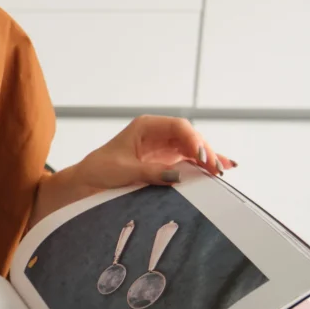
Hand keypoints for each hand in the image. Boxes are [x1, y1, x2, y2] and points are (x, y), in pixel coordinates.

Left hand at [77, 114, 236, 191]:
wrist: (87, 181)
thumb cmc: (100, 170)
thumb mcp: (124, 170)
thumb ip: (151, 172)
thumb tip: (177, 175)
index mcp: (145, 126)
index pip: (178, 126)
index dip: (193, 139)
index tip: (202, 156)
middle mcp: (157, 133)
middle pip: (189, 137)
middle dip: (204, 151)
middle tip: (216, 169)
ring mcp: (163, 146)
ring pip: (192, 148)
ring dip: (207, 159)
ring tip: (222, 172)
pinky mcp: (165, 161)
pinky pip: (188, 160)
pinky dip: (203, 165)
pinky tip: (221, 168)